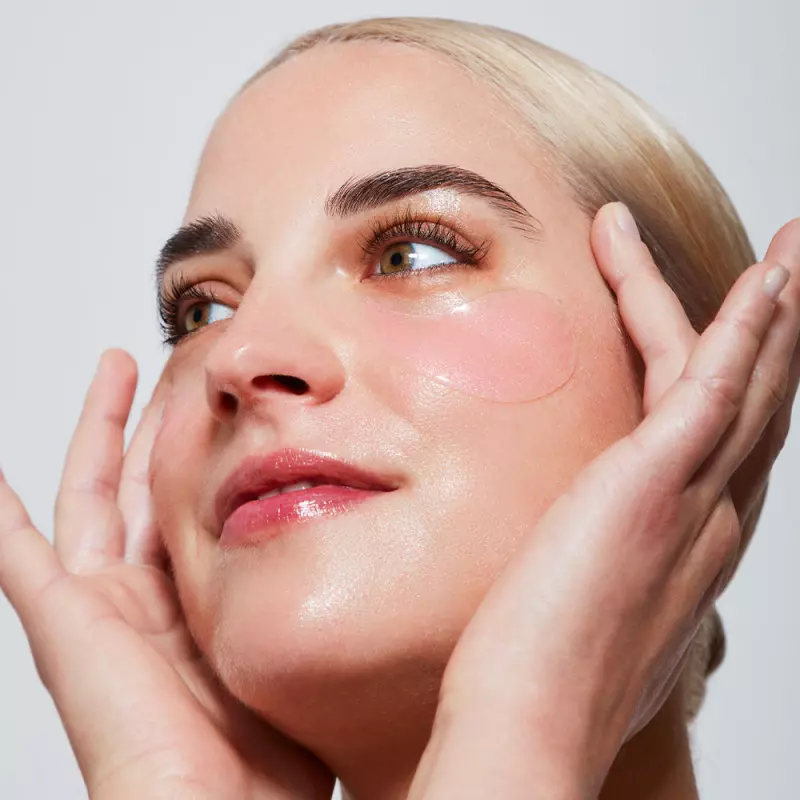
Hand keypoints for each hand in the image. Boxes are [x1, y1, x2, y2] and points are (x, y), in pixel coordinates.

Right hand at [0, 351, 334, 799]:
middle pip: (145, 487)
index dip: (209, 450)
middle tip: (167, 367)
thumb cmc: (273, 756)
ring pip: (93, 493)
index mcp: (202, 601)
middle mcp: (151, 597)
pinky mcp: (66, 623)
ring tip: (116, 368)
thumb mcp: (301, 644)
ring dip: (99, 429)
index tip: (231, 402)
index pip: (198, 503)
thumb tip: (391, 545)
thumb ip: (321, 594)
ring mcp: (104, 606)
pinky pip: (15, 554)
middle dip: (154, 424)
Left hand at [409, 207, 799, 799]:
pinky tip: (767, 280)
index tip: (724, 328)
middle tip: (791, 263)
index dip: (735, 377)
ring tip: (790, 247)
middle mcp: (711, 518)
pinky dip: (747, 331)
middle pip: (755, 401)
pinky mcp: (657, 485)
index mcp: (688, 540)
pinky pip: (715, 388)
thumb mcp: (582, 602)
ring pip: (747, 382)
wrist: (530, 724)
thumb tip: (572, 560)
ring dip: (771, 308)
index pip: (719, 437)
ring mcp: (695, 501)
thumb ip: (594, 565)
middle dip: (775, 329)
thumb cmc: (539, 673)